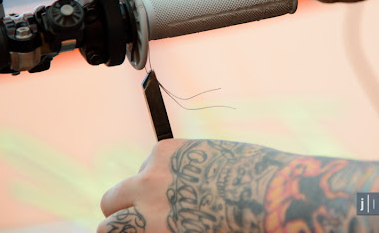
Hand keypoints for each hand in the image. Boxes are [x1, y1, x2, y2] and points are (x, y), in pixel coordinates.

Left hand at [97, 139, 295, 232]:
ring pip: (109, 229)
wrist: (269, 196)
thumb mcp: (219, 158)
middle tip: (145, 224)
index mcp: (164, 154)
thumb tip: (189, 189)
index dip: (155, 191)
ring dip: (124, 232)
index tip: (171, 201)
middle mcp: (149, 181)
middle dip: (125, 212)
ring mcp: (149, 213)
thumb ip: (192, 171)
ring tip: (147, 232)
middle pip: (113, 200)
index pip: (142, 173)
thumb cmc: (256, 176)